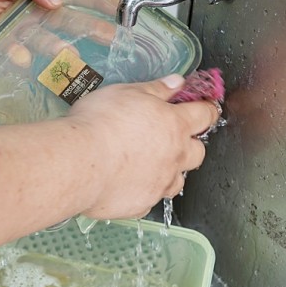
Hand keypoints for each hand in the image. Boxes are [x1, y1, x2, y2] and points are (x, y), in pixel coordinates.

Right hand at [66, 75, 220, 219]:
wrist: (79, 162)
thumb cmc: (99, 123)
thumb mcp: (126, 93)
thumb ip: (156, 89)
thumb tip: (176, 82)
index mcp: (174, 124)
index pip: (204, 115)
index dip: (207, 110)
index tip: (206, 109)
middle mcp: (174, 156)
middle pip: (198, 152)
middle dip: (190, 144)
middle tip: (174, 138)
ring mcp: (159, 183)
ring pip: (177, 181)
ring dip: (170, 172)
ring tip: (150, 164)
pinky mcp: (141, 204)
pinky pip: (150, 198)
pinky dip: (143, 191)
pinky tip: (127, 183)